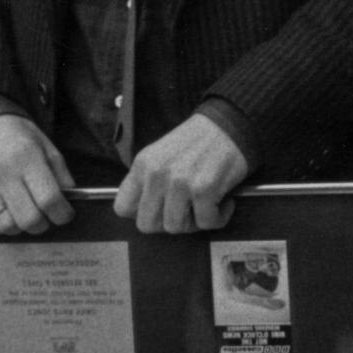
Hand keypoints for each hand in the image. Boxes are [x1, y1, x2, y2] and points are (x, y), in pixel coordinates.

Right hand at [0, 114, 76, 237]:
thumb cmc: (15, 137)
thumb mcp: (45, 146)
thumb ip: (61, 174)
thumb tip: (69, 201)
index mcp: (27, 158)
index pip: (50, 199)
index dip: (62, 214)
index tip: (64, 214)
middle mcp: (2, 173)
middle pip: (29, 219)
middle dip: (43, 224)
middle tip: (44, 217)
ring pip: (6, 227)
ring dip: (19, 227)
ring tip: (21, 214)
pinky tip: (2, 215)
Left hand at [115, 113, 247, 232]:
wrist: (230, 124)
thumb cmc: (199, 142)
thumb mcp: (160, 154)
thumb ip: (148, 180)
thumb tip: (145, 212)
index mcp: (142, 165)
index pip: (122, 207)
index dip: (141, 214)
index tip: (159, 209)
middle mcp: (156, 174)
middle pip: (147, 224)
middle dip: (168, 222)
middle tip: (185, 211)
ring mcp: (179, 183)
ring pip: (175, 227)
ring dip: (194, 222)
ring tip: (205, 206)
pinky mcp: (204, 189)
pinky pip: (206, 223)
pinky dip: (218, 218)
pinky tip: (224, 202)